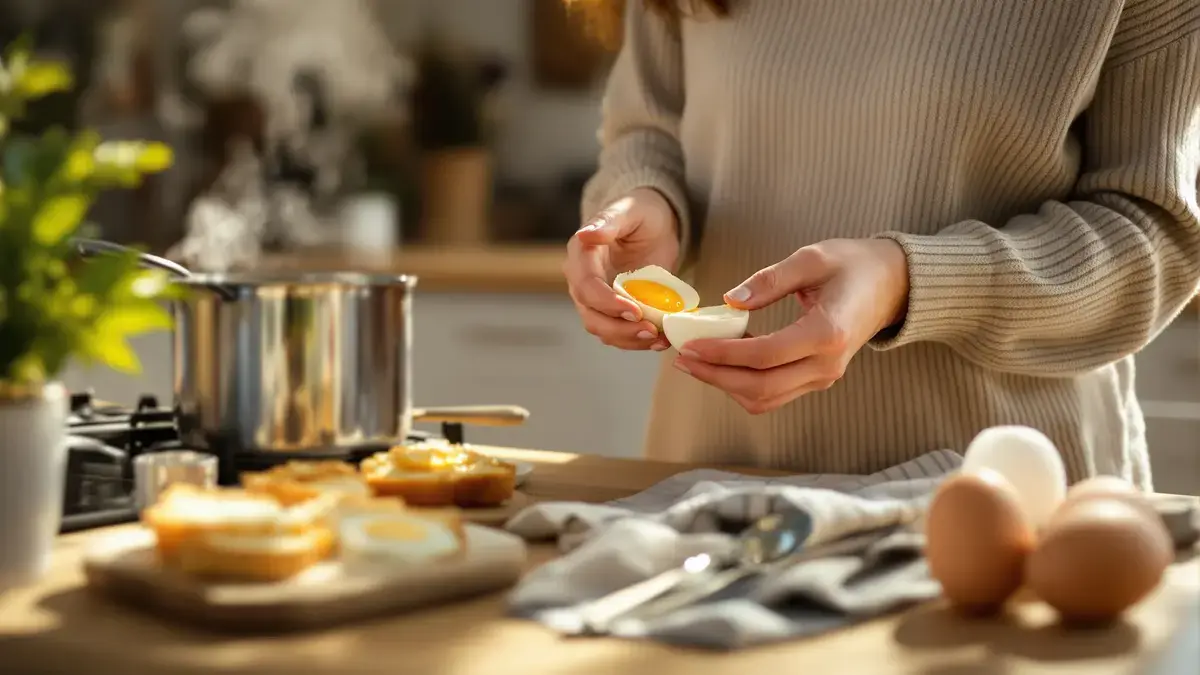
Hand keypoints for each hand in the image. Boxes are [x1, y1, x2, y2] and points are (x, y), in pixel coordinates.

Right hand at [564, 188, 680, 349]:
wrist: (654, 225)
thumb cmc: (641, 213)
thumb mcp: (629, 211)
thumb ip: (608, 223)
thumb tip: (584, 234)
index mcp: (580, 255)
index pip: (586, 287)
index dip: (608, 303)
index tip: (635, 311)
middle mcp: (582, 281)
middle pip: (591, 316)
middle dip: (619, 329)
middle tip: (650, 331)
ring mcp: (596, 299)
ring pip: (603, 330)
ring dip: (629, 340)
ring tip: (659, 339)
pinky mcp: (613, 311)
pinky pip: (619, 333)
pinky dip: (637, 341)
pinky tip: (660, 339)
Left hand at [673, 238, 908, 413]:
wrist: (892, 284)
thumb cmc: (854, 265)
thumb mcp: (812, 258)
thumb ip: (770, 280)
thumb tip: (730, 300)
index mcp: (827, 333)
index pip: (764, 356)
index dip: (723, 354)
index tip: (691, 345)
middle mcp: (827, 364)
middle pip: (760, 387)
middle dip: (715, 376)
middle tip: (682, 358)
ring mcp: (824, 376)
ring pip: (765, 398)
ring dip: (726, 385)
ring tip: (695, 362)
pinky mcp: (818, 378)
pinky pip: (775, 393)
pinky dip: (744, 384)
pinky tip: (722, 363)